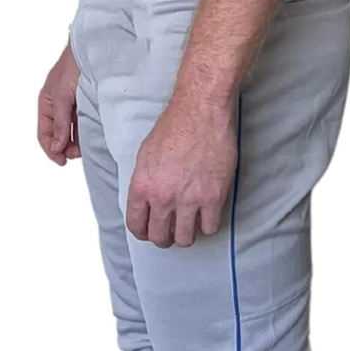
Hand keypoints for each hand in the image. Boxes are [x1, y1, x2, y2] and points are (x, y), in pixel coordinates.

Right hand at [37, 43, 80, 165]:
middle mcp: (58, 108)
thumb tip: (56, 147)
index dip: (51, 150)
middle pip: (58, 137)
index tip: (62, 162)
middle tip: (76, 154)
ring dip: (75, 143)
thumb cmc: (72, 66)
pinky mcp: (85, 107)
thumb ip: (61, 123)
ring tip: (84, 147)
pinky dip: (85, 134)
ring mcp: (71, 108)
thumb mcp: (63, 96)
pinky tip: (90, 137)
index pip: (44, 134)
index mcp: (46, 104)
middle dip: (65, 148)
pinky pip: (82, 126)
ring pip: (71, 133)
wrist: (93, 50)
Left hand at [126, 95, 237, 247]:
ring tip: (190, 225)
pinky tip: (207, 215)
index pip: (136, 225)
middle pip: (160, 237)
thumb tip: (147, 203)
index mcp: (142, 186)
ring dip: (186, 235)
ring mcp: (189, 200)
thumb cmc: (175, 127)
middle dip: (164, 238)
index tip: (149, 232)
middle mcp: (163, 197)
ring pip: (185, 239)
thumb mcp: (145, 156)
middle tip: (171, 232)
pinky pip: (209, 228)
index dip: (143, 233)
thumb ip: (145, 183)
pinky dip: (208, 225)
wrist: (201, 112)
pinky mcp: (213, 198)